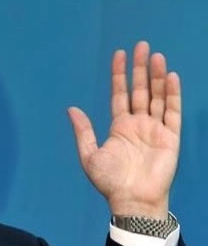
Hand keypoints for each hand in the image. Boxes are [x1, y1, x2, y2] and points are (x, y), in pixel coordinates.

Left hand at [68, 41, 180, 218]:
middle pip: (141, 90)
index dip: (120, 75)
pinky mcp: (170, 136)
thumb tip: (72, 109)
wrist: (132, 200)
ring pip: (158, 96)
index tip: (120, 54)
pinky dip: (173, 94)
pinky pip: (173, 111)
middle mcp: (138, 124)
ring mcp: (156, 129)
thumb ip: (83, 131)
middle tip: (142, 46)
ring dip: (157, 76)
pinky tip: (170, 77)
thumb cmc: (110, 182)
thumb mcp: (89, 155)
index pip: (120, 94)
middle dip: (141, 69)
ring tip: (156, 56)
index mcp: (120, 127)